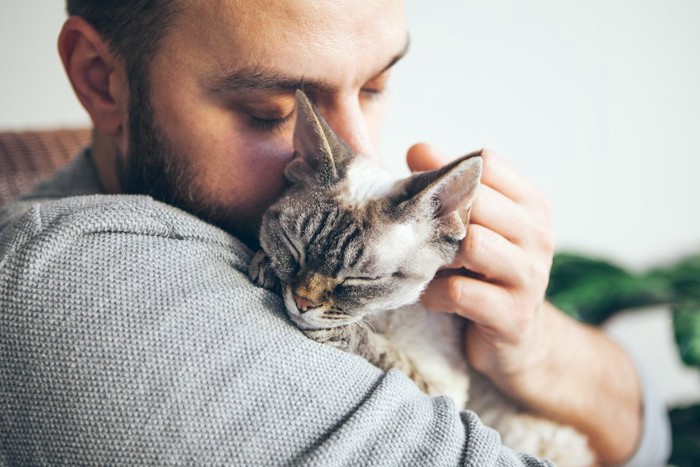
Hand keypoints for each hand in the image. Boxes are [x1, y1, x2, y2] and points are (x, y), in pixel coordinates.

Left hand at [407, 143, 554, 380]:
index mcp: (532, 205)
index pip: (487, 162)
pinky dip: (434, 293)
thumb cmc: (486, 275)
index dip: (447, 169)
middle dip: (439, 213)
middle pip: (477, 199)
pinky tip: (432, 296)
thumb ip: (452, 188)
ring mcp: (530, 276)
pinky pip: (461, 292)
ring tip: (425, 264)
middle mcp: (538, 235)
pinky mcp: (514, 316)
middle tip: (415, 230)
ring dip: (436, 254)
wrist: (519, 343)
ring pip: (472, 243)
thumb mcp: (475, 227)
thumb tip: (417, 149)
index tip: (421, 186)